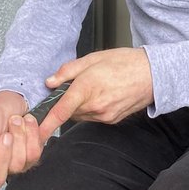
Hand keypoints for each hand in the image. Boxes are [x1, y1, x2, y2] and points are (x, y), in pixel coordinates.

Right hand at [0, 90, 44, 189]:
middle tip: (6, 133)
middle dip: (5, 153)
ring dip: (20, 137)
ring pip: (18, 165)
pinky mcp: (27, 159)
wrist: (17, 99)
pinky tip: (27, 123)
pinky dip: (33, 135)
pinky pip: (34, 155)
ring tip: (16, 120)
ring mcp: (10, 164)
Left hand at [38, 48, 152, 142]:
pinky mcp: (110, 121)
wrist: (153, 75)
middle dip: (66, 101)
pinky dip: (90, 109)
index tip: (36, 131)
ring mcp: (104, 116)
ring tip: (94, 88)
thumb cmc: (124, 63)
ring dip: (79, 105)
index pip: (61, 110)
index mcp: (87, 87)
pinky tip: (102, 95)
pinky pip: (92, 117)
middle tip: (78, 84)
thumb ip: (68, 71)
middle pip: (68, 111)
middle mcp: (95, 106)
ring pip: (79, 115)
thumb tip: (50, 82)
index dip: (46, 123)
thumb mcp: (92, 58)